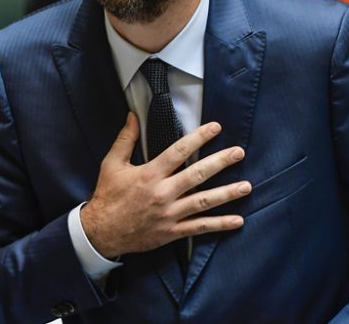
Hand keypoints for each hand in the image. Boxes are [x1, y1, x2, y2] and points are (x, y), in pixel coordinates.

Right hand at [79, 113, 249, 258]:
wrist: (101, 233)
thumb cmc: (108, 196)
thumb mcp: (112, 164)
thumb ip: (125, 139)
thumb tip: (133, 115)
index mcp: (149, 174)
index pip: (179, 151)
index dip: (199, 138)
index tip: (216, 128)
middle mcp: (162, 193)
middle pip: (197, 175)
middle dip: (220, 162)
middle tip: (239, 153)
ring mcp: (169, 214)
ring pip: (203, 202)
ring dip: (227, 194)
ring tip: (247, 186)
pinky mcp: (172, 232)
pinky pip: (199, 228)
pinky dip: (220, 224)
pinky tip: (238, 220)